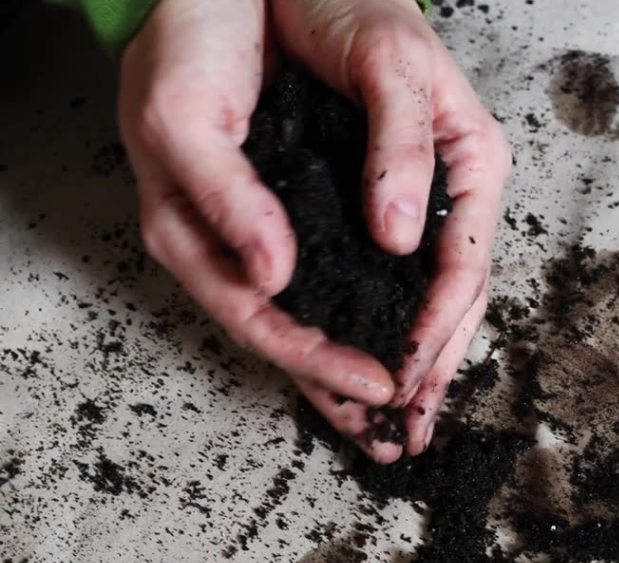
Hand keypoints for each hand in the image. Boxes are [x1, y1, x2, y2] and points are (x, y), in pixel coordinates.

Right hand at [118, 0, 393, 409]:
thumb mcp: (184, 117)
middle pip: (296, 337)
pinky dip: (370, 309)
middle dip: (347, 388)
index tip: (380, 387)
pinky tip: (398, 338)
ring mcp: (271, 232)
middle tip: (400, 435)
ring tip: (410, 408)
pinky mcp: (301, 209)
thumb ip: (227, 202)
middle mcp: (240, 247)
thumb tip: (274, 278)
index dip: (319, 364)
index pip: (262, 323)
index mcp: (200, 240)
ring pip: (320, 314)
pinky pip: (339, 274)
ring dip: (362, 362)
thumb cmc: (186, 47)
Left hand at [272, 0, 510, 460]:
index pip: (460, 270)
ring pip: (411, 308)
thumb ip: (403, 144)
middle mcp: (438, 199)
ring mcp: (403, 214)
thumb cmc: (349, 5)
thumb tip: (401, 236)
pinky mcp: (362, 221)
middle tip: (407, 434)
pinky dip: (363, 335)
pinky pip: (371, 290)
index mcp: (466, 166)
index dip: (434, 333)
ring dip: (402, 371)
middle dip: (426, 375)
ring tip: (389, 426)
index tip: (405, 380)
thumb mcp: (390, 58)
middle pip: (446, 306)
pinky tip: (355, 375)